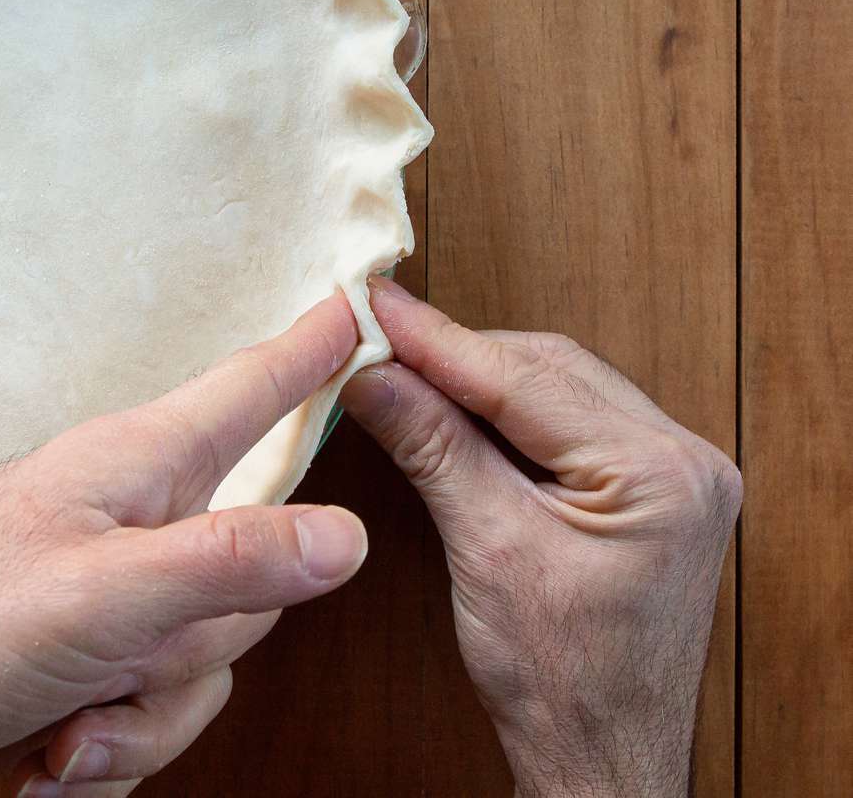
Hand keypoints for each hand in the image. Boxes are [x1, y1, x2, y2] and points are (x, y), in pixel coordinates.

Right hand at [339, 277, 740, 797]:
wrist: (600, 760)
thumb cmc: (562, 681)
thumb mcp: (488, 550)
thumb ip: (434, 447)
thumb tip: (373, 375)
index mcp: (661, 472)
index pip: (527, 379)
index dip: (438, 341)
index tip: (375, 306)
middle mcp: (684, 459)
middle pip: (547, 369)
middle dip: (457, 355)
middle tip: (375, 339)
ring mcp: (673, 474)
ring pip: (556, 388)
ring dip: (479, 378)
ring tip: (403, 370)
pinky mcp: (648, 491)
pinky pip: (568, 422)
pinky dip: (506, 411)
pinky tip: (455, 409)